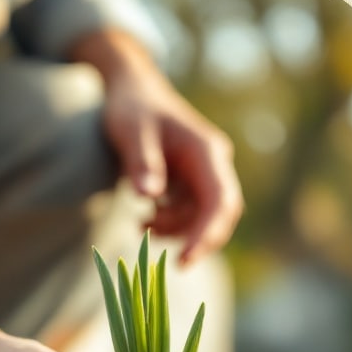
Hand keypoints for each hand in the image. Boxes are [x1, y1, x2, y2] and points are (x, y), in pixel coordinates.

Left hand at [72, 30, 243, 265]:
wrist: (131, 88)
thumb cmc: (131, 107)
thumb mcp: (131, 131)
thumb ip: (141, 162)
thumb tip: (148, 196)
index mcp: (207, 151)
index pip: (219, 202)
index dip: (206, 235)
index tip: (183, 261)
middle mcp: (213, 163)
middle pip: (221, 214)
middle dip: (196, 239)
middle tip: (171, 263)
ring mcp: (204, 173)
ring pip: (201, 217)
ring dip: (175, 230)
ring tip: (141, 224)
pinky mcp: (191, 181)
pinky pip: (189, 213)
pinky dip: (169, 223)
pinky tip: (145, 218)